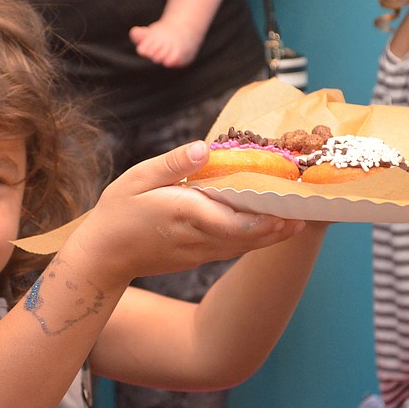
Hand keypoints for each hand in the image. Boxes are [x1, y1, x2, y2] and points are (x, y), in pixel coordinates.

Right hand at [66, 141, 303, 284]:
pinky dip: (250, 241)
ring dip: (269, 237)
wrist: (102, 256)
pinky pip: (229, 250)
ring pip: (241, 247)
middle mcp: (196, 237)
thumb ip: (173, 163)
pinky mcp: (195, 259)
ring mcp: (197, 253)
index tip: (289, 208)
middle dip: (277, 228)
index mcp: (183, 213)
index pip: (233, 222)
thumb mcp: (137, 178)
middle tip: (305, 214)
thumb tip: (205, 148)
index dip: (265, 219)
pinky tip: (264, 230)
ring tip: (295, 222)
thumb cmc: (118, 212)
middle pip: (247, 238)